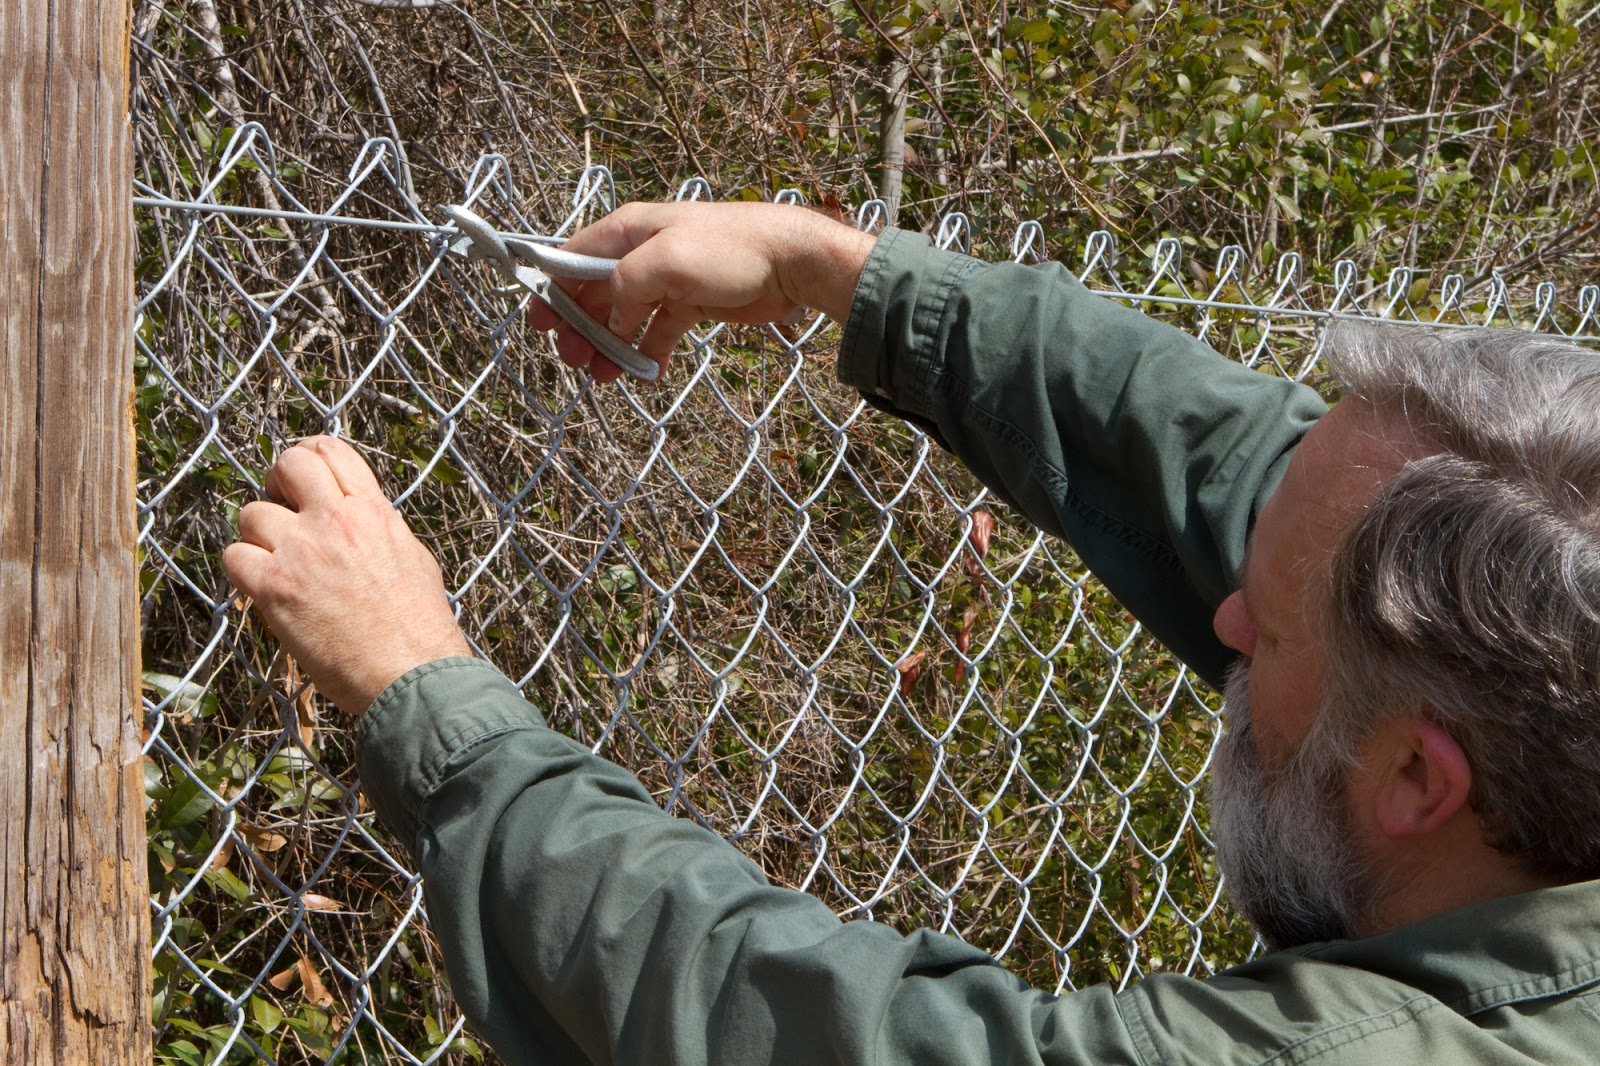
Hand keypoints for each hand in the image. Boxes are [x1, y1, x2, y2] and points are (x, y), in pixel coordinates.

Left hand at [222, 437, 473, 714]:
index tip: (303, 480)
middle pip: (288, 464)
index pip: (330, 450)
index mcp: (373, 511)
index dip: (309, 455)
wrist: (412, 672)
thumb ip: (380, 528)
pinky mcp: (274, 588)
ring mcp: (302, 552)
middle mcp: (336, 521)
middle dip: (278, 481)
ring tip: (278, 564)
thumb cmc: (420, 626)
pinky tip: (265, 589)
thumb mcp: (413, 558)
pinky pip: (234, 557)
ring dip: (259, 536)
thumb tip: (363, 518)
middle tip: (283, 509)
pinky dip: (244, 571)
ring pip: (251, 513)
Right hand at [529, 201, 876, 382]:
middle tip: (573, 360)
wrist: (790, 261)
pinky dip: (647, 352)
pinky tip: (645, 375)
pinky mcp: (690, 303)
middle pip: (594, 292)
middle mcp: (641, 253)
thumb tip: (610, 318)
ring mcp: (666, 280)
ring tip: (603, 377)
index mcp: (627, 232)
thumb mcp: (664, 262)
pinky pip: (658, 331)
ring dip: (610, 346)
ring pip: (624, 317)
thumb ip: (624, 287)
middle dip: (579, 327)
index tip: (538, 324)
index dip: (551, 291)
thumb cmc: (730, 250)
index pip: (573, 259)